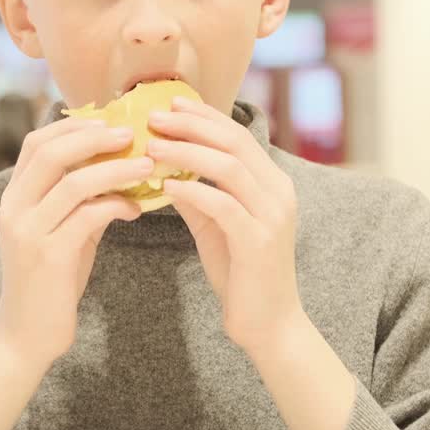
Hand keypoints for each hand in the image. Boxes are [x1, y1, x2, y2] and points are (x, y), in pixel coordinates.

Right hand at [0, 119, 151, 366]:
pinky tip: (136, 209)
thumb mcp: (62, 231)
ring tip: (147, 166)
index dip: (73, 126)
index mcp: (14, 197)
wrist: (26, 336)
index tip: (110, 121)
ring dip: (116, 169)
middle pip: (51, 152)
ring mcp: (28, 232)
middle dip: (95, 137)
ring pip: (73, 182)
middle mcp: (14, 208)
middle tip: (132, 134)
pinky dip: (116, 205)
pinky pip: (87, 217)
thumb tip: (120, 168)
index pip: (37, 143)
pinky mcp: (48, 257)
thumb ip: (80, 200)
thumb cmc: (50, 281)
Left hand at [147, 97, 304, 355]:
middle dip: (191, 125)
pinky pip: (223, 205)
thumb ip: (197, 195)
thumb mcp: (215, 226)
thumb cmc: (240, 274)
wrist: (268, 325)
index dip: (204, 117)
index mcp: (271, 183)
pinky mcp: (258, 241)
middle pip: (234, 142)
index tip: (169, 104)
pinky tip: (164, 186)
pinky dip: (192, 191)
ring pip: (228, 168)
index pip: (237, 136)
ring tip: (152, 146)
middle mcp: (277, 192)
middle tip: (154, 117)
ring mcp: (271, 216)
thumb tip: (165, 167)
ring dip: (186, 152)